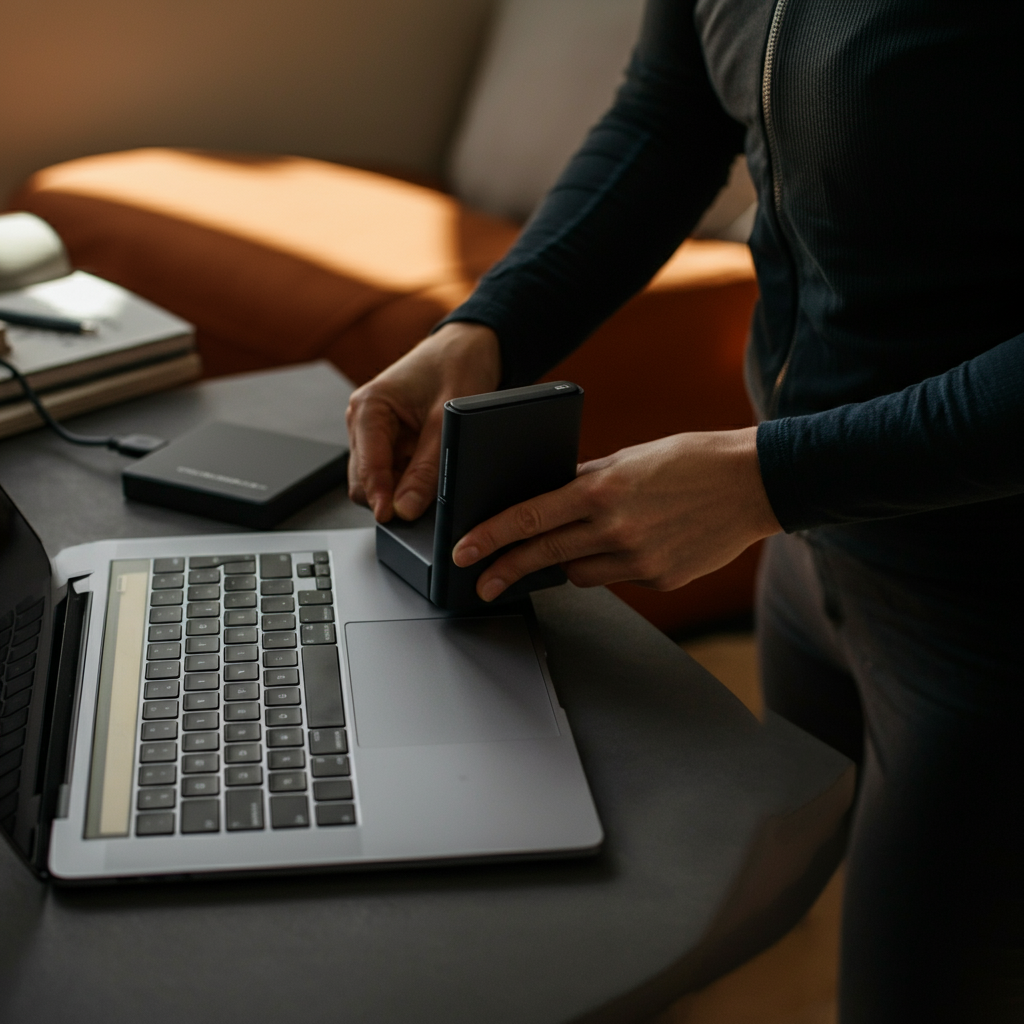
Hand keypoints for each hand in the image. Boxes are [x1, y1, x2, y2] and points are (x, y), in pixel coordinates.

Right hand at [346, 322, 500, 521]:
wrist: (469, 347)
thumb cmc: (457, 366)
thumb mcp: (447, 420)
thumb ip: (426, 468)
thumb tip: (405, 508)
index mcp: (368, 406)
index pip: (365, 466)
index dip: (379, 495)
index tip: (393, 518)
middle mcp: (364, 421)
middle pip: (364, 481)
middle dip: (391, 495)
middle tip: (424, 505)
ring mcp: (376, 434)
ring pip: (379, 482)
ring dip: (402, 489)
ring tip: (434, 480)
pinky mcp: (392, 442)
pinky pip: (395, 474)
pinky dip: (411, 482)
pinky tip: (433, 474)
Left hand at [451, 427, 781, 600]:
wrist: (753, 484)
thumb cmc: (692, 460)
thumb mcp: (630, 458)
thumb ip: (587, 481)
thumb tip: (548, 499)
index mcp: (603, 489)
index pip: (530, 516)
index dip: (490, 537)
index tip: (463, 553)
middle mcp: (616, 528)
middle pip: (543, 555)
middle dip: (506, 571)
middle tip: (481, 583)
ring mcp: (640, 560)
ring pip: (578, 572)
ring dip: (568, 561)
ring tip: (585, 541)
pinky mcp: (660, 580)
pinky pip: (617, 579)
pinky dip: (613, 565)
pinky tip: (637, 543)